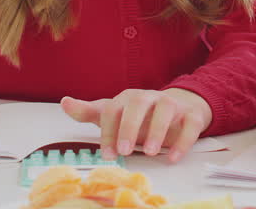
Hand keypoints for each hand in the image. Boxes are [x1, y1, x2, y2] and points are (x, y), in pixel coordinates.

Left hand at [61, 88, 211, 162]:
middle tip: (125, 150)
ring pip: (166, 109)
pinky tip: (173, 157)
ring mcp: (172, 104)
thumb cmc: (141, 116)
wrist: (180, 108)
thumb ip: (90, 111)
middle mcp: (150, 98)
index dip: (108, 131)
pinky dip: (183, 140)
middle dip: (130, 127)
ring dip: (157, 130)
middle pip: (138, 103)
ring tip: (151, 152)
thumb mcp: (114, 114)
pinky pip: (190, 124)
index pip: (113, 109)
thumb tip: (64, 102)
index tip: (108, 154)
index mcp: (128, 98)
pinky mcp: (191, 115)